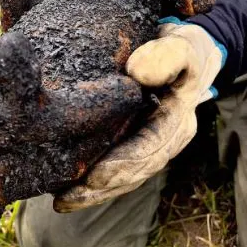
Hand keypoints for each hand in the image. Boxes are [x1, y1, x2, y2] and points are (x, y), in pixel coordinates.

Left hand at [54, 18, 225, 211]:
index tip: (94, 176)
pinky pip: (119, 164)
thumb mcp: (182, 46)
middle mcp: (168, 139)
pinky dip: (97, 179)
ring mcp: (154, 143)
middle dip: (102, 187)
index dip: (123, 164)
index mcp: (179, 121)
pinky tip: (70, 186)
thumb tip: (138, 74)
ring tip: (62, 200)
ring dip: (95, 191)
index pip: (151, 148)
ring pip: (126, 174)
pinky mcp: (138, 139)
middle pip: (136, 170)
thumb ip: (166, 55)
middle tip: (66, 198)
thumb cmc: (183, 48)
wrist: (184, 51)